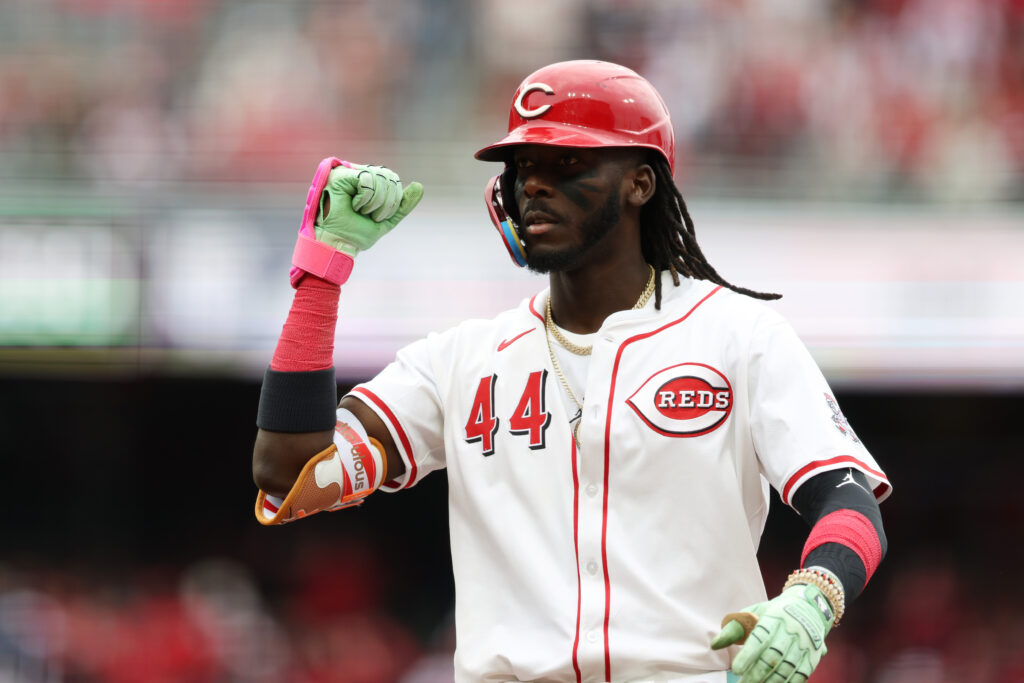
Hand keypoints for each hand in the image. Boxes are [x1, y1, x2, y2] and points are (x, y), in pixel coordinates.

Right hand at [315, 163, 422, 256]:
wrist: (338, 243)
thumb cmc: (357, 232)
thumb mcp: (387, 220)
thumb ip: (403, 204)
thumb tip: (420, 186)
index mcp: (372, 183)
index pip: (394, 180)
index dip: (394, 200)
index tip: (379, 217)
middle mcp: (361, 174)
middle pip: (391, 177)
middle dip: (387, 203)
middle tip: (373, 216)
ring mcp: (350, 172)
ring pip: (381, 178)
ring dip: (376, 203)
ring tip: (362, 211)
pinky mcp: (342, 175)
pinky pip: (367, 180)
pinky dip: (366, 198)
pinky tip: (354, 205)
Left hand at [711, 584, 835, 682]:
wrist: (808, 607)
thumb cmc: (772, 613)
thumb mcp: (752, 613)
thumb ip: (733, 629)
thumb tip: (714, 645)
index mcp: (774, 617)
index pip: (760, 638)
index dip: (748, 655)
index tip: (736, 669)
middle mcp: (792, 630)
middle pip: (773, 656)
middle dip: (756, 673)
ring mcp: (805, 644)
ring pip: (787, 668)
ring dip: (770, 682)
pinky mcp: (813, 656)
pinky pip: (801, 674)